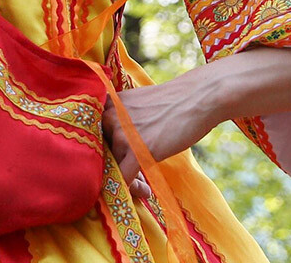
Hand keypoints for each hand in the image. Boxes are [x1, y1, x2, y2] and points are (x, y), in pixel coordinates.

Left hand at [101, 73, 220, 194]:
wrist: (196, 98)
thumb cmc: (171, 102)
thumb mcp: (135, 105)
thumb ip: (120, 121)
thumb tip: (115, 147)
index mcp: (106, 105)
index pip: (94, 136)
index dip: (106, 153)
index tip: (120, 162)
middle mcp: (108, 117)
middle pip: (104, 153)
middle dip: (117, 167)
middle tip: (136, 176)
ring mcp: (121, 133)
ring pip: (115, 167)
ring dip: (129, 179)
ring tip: (145, 185)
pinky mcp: (137, 149)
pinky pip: (125, 177)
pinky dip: (133, 188)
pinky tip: (145, 191)